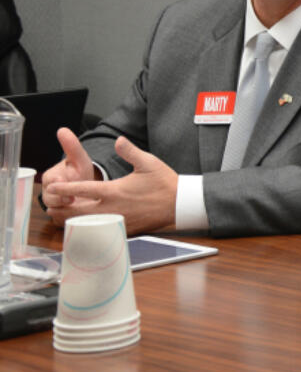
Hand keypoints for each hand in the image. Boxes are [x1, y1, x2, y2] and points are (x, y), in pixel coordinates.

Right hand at [40, 128, 103, 213]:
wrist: (88, 188)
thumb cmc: (80, 172)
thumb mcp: (79, 159)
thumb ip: (71, 146)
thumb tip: (62, 129)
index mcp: (51, 178)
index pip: (49, 181)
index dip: (56, 182)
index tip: (63, 180)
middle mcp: (49, 193)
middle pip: (50, 199)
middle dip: (60, 199)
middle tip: (71, 198)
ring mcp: (55, 207)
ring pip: (55, 212)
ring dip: (65, 211)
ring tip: (77, 208)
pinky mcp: (63, 218)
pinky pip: (63, 222)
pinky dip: (70, 220)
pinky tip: (81, 218)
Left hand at [42, 133, 177, 233]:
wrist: (180, 204)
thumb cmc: (164, 183)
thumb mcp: (148, 162)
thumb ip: (130, 151)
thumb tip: (118, 140)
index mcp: (115, 191)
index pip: (82, 189)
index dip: (65, 188)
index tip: (52, 187)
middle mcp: (112, 208)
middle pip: (76, 212)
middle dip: (61, 208)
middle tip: (50, 204)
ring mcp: (116, 220)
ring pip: (85, 224)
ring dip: (71, 219)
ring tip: (61, 214)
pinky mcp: (123, 229)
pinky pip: (98, 231)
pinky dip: (85, 227)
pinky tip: (82, 224)